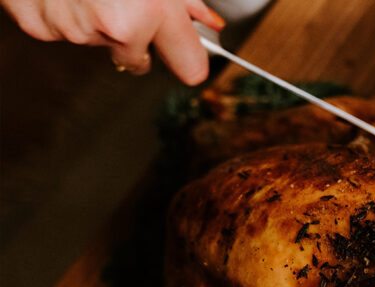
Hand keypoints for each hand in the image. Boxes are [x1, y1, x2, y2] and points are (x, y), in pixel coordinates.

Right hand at [0, 0, 224, 84]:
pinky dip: (65, 15)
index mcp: (152, 10)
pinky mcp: (42, 27)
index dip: (189, 59)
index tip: (189, 57)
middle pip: (139, 62)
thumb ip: (185, 1)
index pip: (190, 67)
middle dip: (137, 41)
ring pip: (99, 42)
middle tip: (126, 5)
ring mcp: (78, 31)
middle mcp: (119, 27)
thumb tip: (208, 22)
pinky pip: (62, 32)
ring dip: (98, 23)